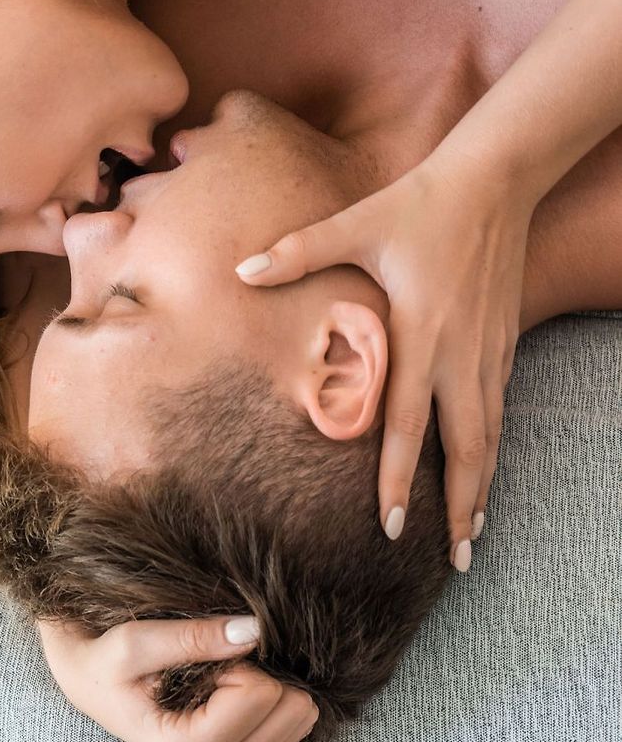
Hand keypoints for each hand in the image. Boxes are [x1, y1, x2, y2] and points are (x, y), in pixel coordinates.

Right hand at [37, 615, 318, 741]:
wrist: (92, 684)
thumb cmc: (107, 662)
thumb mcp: (135, 641)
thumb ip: (194, 637)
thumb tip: (255, 630)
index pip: (258, 693)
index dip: (233, 659)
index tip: (195, 656)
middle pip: (290, 710)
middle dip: (257, 673)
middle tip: (210, 666)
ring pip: (299, 718)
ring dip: (265, 683)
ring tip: (217, 677)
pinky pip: (294, 723)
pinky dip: (271, 695)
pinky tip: (233, 688)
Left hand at [236, 147, 535, 567]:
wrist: (493, 180)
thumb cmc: (418, 204)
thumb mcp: (353, 224)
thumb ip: (296, 252)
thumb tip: (238, 270)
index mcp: (420, 333)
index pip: (408, 424)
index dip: (398, 479)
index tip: (389, 528)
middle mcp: (460, 353)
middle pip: (464, 449)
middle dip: (458, 508)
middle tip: (452, 561)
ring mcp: (488, 351)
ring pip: (489, 436)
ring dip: (482, 489)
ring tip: (472, 538)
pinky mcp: (504, 341)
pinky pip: (500, 410)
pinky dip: (492, 450)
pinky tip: (483, 473)